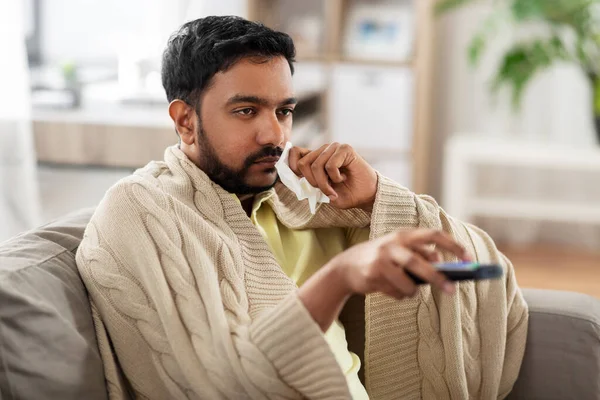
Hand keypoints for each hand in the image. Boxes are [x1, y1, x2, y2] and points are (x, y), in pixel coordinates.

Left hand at [288, 143, 377, 210]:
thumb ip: (308, 184)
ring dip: (324, 183)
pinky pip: (330, 165)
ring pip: (316, 166)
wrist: (367, 195)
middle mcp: (323, 150)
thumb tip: (296, 180)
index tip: (299, 179)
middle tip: (325, 190)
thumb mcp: (322, 192)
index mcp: (316, 158)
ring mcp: (334, 148)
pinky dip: (335, 177)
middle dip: (312, 182)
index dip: (292, 166)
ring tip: (335, 187)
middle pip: (303, 163)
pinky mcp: (345, 149)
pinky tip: (343, 178)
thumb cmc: (346, 193)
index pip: (295, 153)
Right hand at [298, 229, 470, 331]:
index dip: (452, 246)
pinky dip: (399, 294)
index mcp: (404, 234)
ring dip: (412, 291)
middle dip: (438, 278)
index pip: (433, 235)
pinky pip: (396, 291)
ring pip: (409, 284)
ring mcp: (382, 258)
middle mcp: (393, 243)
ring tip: (407, 290)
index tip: (469, 258)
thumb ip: (421, 255)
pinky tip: (388, 288)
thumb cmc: (381, 259)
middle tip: (451, 290)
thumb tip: (441, 264)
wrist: (346, 267)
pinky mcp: (373, 274)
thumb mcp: (401, 251)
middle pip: (421, 262)